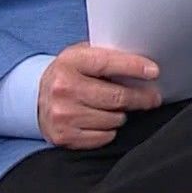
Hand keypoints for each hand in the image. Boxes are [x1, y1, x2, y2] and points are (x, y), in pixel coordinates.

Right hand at [37, 43, 161, 149]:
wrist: (37, 98)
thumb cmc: (69, 74)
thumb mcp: (82, 56)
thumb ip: (107, 56)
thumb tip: (143, 63)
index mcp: (69, 62)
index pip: (108, 63)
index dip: (134, 67)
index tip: (153, 72)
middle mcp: (63, 88)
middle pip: (116, 97)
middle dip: (141, 98)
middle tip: (153, 97)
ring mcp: (62, 114)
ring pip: (114, 119)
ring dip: (122, 114)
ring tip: (118, 108)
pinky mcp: (64, 136)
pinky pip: (104, 136)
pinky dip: (110, 130)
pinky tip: (104, 120)